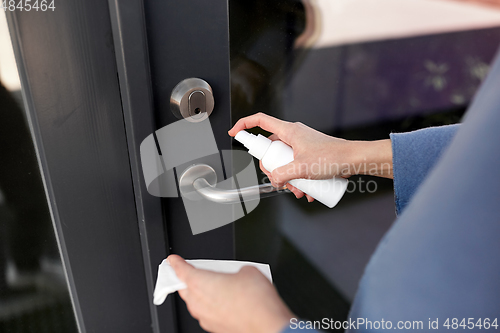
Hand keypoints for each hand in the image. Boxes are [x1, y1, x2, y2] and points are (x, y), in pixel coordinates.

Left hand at [168, 255, 293, 332]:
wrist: (267, 325)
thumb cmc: (256, 300)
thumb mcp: (248, 270)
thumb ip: (236, 270)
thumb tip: (239, 275)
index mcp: (200, 282)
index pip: (181, 270)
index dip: (176, 263)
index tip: (172, 260)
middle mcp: (198, 302)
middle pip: (185, 288)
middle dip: (188, 280)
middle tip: (195, 272)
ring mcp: (205, 318)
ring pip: (195, 302)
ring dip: (201, 294)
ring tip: (217, 287)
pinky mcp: (215, 328)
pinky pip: (207, 313)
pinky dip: (211, 306)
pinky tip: (227, 303)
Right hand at [229, 113, 392, 200]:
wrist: (355, 159)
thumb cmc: (334, 157)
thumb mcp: (302, 169)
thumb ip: (282, 175)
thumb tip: (273, 181)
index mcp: (288, 131)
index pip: (260, 121)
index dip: (244, 125)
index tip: (234, 133)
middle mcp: (294, 135)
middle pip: (271, 150)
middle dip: (274, 170)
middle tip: (281, 182)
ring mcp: (302, 144)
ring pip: (284, 161)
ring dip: (288, 178)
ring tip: (299, 191)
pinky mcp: (310, 153)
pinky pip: (296, 165)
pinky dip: (298, 178)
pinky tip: (307, 192)